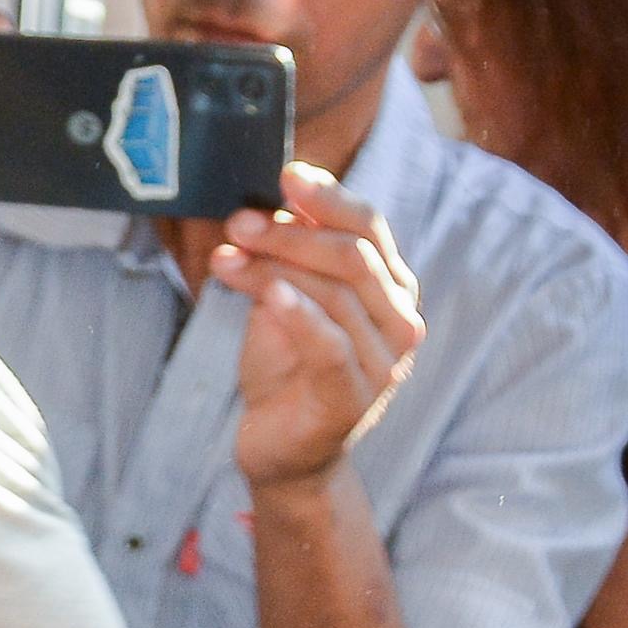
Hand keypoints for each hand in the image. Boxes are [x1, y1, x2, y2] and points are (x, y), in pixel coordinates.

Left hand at [221, 165, 422, 489]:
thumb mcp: (285, 303)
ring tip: (227, 255)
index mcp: (391, 289)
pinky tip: (268, 294)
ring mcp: (384, 363)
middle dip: (292, 233)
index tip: (285, 176)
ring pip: (336, 294)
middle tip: (239, 221)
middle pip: (353, 256)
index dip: (329, 198)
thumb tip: (276, 207)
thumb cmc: (286, 370)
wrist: (282, 451)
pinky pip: (330, 344)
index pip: (369, 228)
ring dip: (276, 268)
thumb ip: (290, 261)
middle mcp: (400, 321)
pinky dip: (298, 313)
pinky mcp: (353, 398)